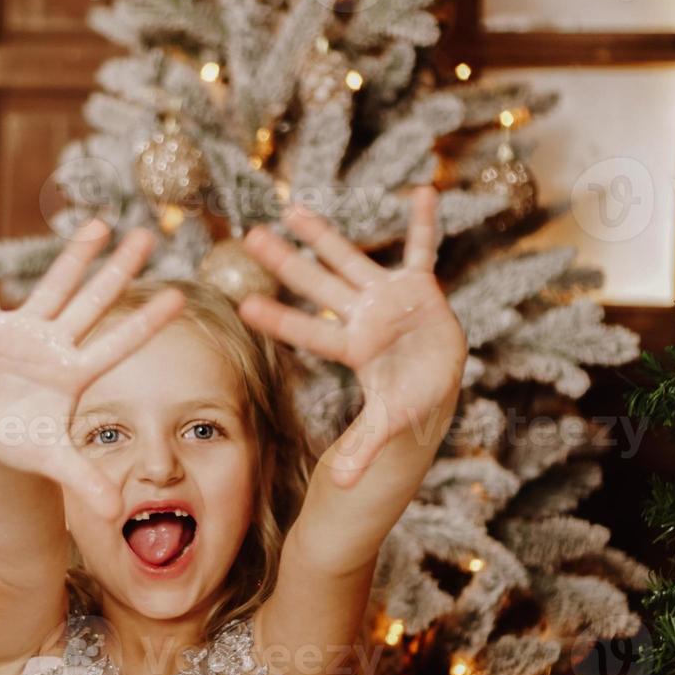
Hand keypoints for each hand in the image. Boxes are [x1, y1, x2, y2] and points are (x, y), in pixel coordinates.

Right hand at [0, 219, 184, 519]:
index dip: (145, 322)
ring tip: (97, 222)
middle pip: (93, 302)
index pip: (118, 343)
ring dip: (72, 256)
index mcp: (76, 374)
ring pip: (52, 287)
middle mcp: (56, 346)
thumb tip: (118, 513)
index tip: (179, 296)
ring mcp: (23, 334)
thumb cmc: (27, 446)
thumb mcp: (55, 462)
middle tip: (148, 235)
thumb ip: (86, 482)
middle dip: (118, 270)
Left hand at [240, 185, 464, 487]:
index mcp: (354, 350)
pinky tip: (425, 191)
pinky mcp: (420, 289)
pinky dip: (426, 224)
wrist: (431, 391)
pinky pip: (424, 252)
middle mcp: (363, 318)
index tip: (244, 303)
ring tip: (293, 207)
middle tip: (250, 235)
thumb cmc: (404, 409)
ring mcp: (389, 300)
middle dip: (287, 262)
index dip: (282, 320)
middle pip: (319, 286)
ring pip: (352, 260)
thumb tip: (338, 482)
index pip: (311, 332)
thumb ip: (364, 449)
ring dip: (325, 235)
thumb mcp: (387, 429)